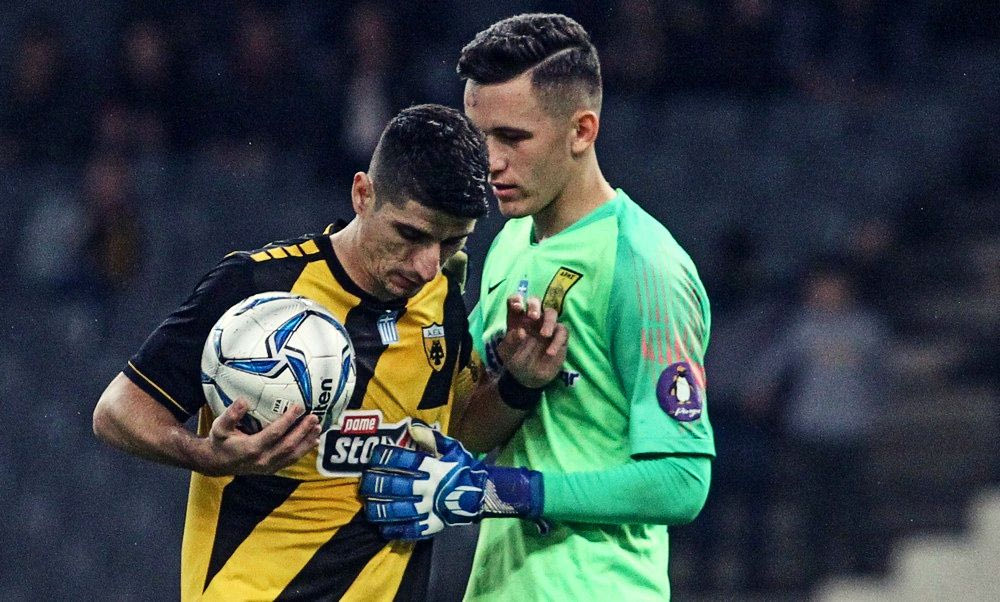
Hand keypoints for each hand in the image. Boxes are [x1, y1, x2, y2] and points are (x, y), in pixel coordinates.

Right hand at [202, 400, 320, 475]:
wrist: (217, 463)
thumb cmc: (220, 441)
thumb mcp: (219, 427)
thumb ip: (231, 415)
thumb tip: (244, 401)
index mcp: (251, 449)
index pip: (274, 433)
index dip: (288, 420)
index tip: (299, 406)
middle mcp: (263, 460)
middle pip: (288, 445)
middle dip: (303, 431)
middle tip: (313, 417)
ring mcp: (269, 467)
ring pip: (293, 455)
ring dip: (307, 441)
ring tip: (317, 427)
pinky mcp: (272, 469)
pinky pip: (291, 460)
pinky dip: (304, 450)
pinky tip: (314, 440)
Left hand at [359, 424, 541, 539]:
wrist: (482, 494)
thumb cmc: (463, 469)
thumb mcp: (452, 449)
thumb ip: (431, 439)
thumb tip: (411, 426)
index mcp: (435, 467)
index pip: (406, 461)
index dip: (387, 458)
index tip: (373, 458)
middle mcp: (431, 487)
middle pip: (400, 486)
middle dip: (378, 484)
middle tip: (364, 483)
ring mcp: (432, 508)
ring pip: (402, 510)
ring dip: (383, 509)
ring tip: (369, 507)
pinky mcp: (434, 525)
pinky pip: (413, 529)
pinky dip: (397, 529)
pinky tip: (383, 527)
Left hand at [499, 295, 567, 388]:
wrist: (528, 378)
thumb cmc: (515, 361)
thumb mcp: (507, 353)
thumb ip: (510, 342)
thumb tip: (520, 331)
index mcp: (517, 319)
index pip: (516, 301)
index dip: (517, 300)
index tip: (518, 307)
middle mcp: (532, 320)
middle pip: (535, 301)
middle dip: (534, 305)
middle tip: (533, 316)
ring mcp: (546, 326)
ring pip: (551, 313)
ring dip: (548, 321)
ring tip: (544, 335)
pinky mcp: (559, 337)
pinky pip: (562, 332)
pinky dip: (557, 340)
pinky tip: (549, 353)